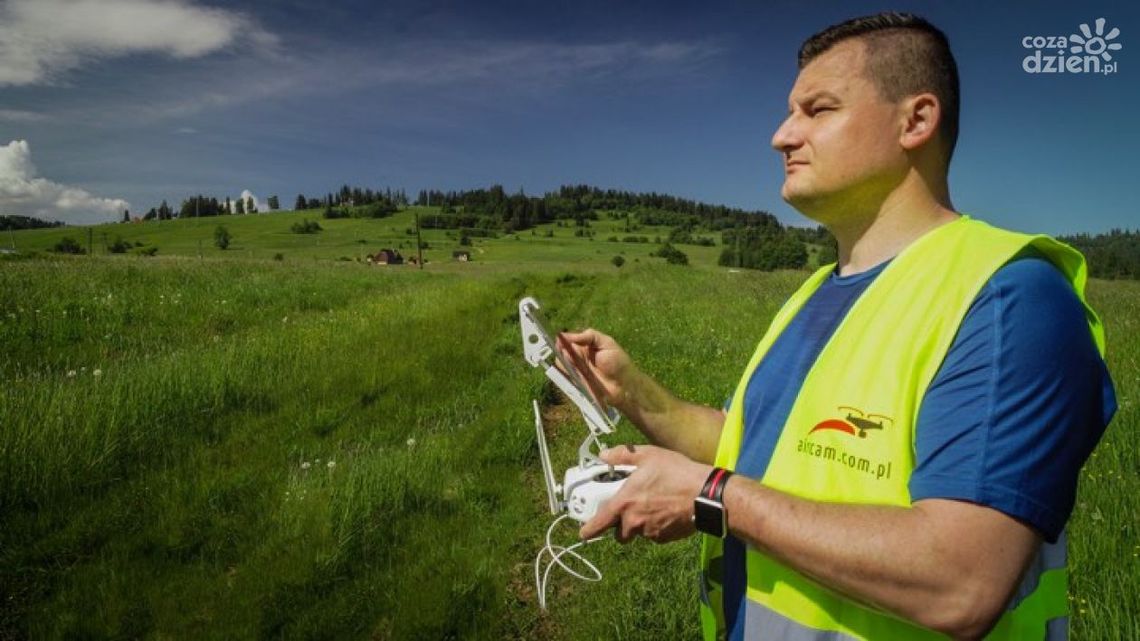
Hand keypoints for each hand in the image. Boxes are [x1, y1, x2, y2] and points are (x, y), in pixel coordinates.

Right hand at [556, 328, 633, 412]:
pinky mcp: (577, 383)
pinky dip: (564, 374)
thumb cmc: (619, 363)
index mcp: (586, 345)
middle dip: (561, 351)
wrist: (625, 386)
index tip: (560, 341)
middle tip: (566, 352)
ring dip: (562, 362)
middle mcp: (579, 357)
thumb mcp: (607, 343)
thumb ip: (589, 336)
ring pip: (561, 364)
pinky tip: (570, 371)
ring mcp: (577, 371)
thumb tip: (568, 335)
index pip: (569, 340)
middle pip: (562, 352)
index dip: (562, 340)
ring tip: (570, 362)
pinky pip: (565, 377)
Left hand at [579, 444, 711, 543]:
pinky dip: (656, 526)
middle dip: (621, 523)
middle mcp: (634, 521)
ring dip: (639, 524)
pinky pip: (654, 535)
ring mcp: (649, 532)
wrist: (705, 495)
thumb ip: (621, 456)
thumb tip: (604, 455)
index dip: (588, 529)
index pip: (598, 523)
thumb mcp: (648, 455)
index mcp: (624, 502)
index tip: (583, 532)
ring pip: (637, 532)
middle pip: (618, 532)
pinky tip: (666, 511)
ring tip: (653, 505)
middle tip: (631, 507)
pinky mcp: (664, 538)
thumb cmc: (677, 473)